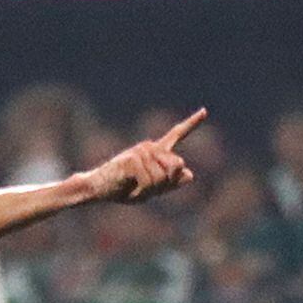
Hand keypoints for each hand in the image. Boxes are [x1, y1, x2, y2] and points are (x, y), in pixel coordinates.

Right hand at [83, 109, 204, 203]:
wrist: (97, 188)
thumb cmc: (122, 188)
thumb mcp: (149, 190)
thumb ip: (169, 183)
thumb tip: (190, 174)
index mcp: (156, 152)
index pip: (177, 135)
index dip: (192, 123)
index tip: (205, 111)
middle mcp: (150, 146)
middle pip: (177, 165)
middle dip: (165, 183)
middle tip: (144, 187)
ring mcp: (141, 150)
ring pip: (162, 177)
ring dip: (149, 190)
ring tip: (133, 186)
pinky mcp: (132, 158)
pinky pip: (148, 181)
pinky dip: (141, 192)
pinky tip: (128, 187)